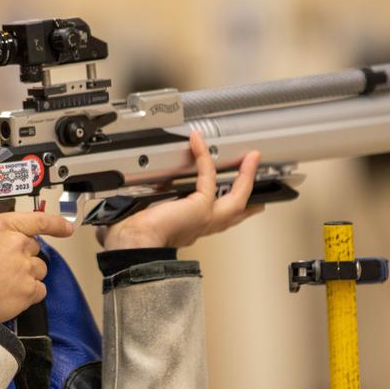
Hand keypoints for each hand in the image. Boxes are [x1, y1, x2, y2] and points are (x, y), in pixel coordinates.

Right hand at [0, 211, 73, 321]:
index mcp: (0, 225)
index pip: (38, 219)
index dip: (56, 223)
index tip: (67, 228)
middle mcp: (17, 244)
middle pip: (34, 248)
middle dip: (23, 255)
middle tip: (3, 266)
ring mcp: (25, 268)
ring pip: (39, 269)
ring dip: (28, 274)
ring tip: (6, 282)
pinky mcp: (28, 291)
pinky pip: (40, 290)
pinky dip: (30, 293)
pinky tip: (12, 296)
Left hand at [99, 131, 263, 249]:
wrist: (135, 244)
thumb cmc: (133, 239)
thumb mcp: (146, 218)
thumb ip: (149, 207)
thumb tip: (136, 199)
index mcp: (188, 231)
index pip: (214, 219)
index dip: (228, 209)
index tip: (239, 202)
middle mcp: (200, 226)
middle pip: (235, 210)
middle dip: (247, 192)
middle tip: (255, 175)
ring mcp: (204, 218)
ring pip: (236, 197)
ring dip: (245, 176)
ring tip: (250, 158)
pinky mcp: (201, 207)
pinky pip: (208, 176)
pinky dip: (204, 157)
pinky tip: (200, 144)